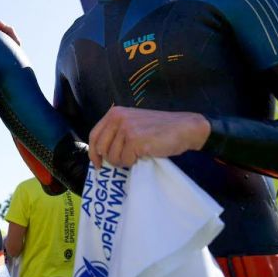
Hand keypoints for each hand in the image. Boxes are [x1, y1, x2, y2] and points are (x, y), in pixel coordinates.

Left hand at [88, 106, 210, 168]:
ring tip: (136, 156)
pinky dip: (133, 163)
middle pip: (101, 148)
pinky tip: (143, 156)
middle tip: (122, 162)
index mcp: (115, 113)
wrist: (184, 128)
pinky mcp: (135, 140)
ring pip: (113, 156)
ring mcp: (126, 128)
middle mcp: (118, 118)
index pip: (94, 135)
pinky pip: (125, 160)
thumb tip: (101, 153)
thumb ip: (117, 131)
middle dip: (110, 159)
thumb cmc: (159, 129)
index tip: (97, 163)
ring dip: (123, 161)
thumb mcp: (133, 122)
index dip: (93, 152)